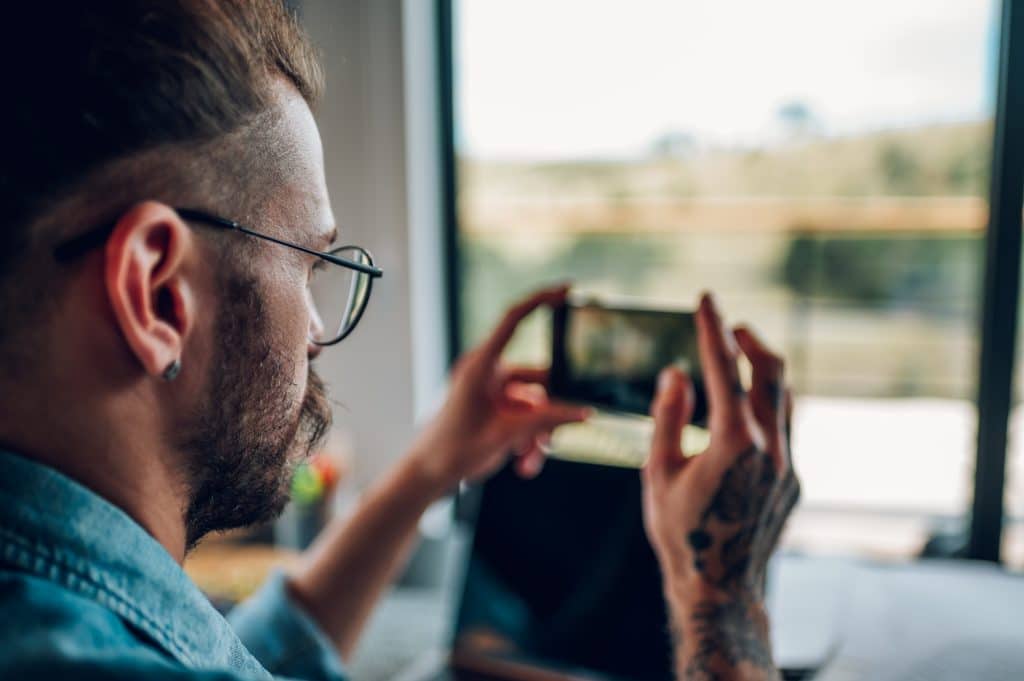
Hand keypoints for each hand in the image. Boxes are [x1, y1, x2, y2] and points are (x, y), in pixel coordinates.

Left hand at [409, 285, 590, 491]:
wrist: (428, 475)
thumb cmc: (451, 450)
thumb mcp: (506, 435)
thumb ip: (547, 421)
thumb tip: (582, 412)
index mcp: (481, 366)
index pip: (514, 319)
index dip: (541, 300)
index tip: (567, 289)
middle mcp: (488, 373)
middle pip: (538, 379)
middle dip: (549, 414)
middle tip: (553, 439)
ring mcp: (492, 390)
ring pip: (535, 403)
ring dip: (538, 433)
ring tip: (530, 460)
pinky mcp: (495, 407)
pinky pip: (525, 417)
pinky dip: (529, 439)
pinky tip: (524, 463)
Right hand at [641, 293, 798, 679]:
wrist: (720, 587)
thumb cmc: (681, 532)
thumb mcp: (659, 472)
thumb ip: (668, 417)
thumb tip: (677, 374)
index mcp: (734, 442)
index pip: (723, 369)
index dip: (712, 329)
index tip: (706, 298)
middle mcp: (771, 448)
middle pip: (772, 373)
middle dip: (751, 342)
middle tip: (733, 326)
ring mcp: (788, 465)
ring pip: (786, 400)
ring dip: (765, 373)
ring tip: (743, 359)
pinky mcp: (794, 481)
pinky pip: (786, 429)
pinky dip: (768, 407)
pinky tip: (748, 412)